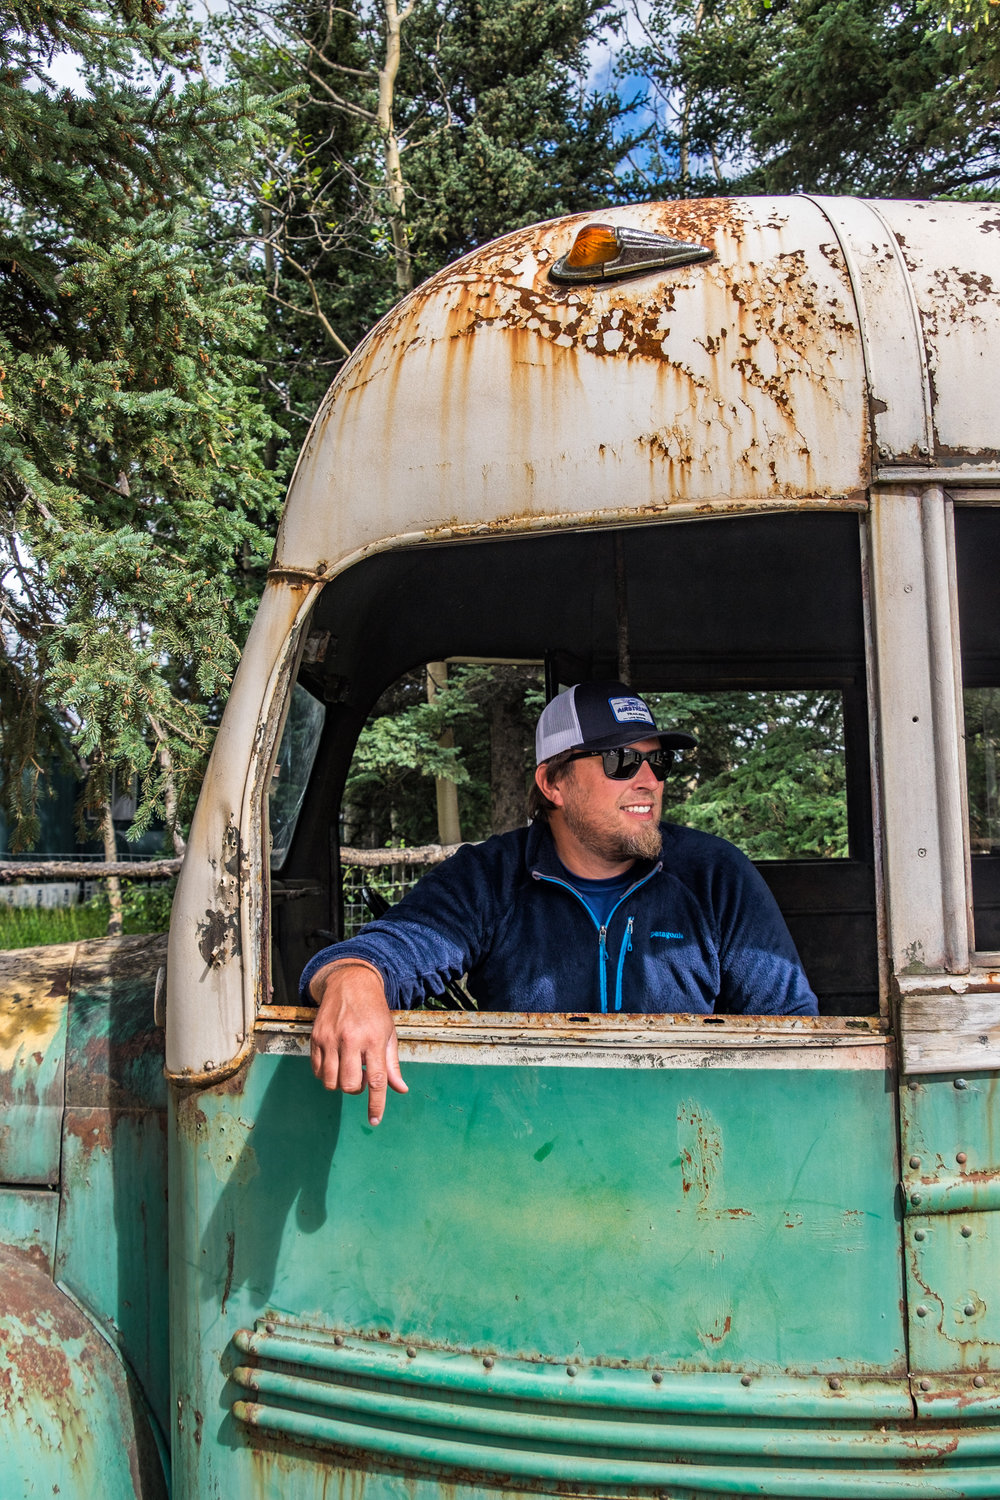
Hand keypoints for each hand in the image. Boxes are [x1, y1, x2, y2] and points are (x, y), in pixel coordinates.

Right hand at [309, 960, 407, 1125]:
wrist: (350, 983)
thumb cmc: (374, 1011)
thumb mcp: (389, 1034)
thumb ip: (392, 1065)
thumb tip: (400, 1089)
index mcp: (374, 1040)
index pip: (377, 1080)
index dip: (376, 1104)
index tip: (374, 1120)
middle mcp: (351, 1039)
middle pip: (350, 1084)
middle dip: (356, 1089)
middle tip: (361, 1077)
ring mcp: (331, 1038)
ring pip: (330, 1081)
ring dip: (339, 1084)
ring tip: (347, 1070)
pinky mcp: (316, 1037)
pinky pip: (316, 1071)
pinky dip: (325, 1075)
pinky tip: (334, 1064)